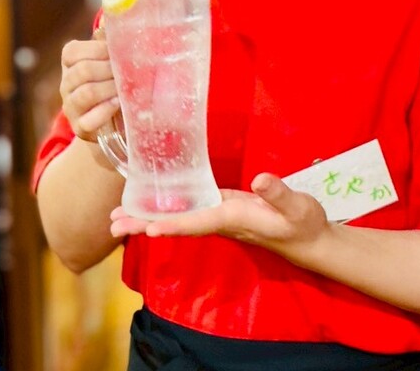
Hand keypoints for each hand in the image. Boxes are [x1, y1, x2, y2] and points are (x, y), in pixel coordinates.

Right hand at [60, 28, 119, 141]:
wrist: (115, 125)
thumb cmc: (115, 85)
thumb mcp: (112, 62)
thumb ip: (111, 42)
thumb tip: (115, 17)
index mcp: (70, 64)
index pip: (72, 52)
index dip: (97, 50)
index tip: (118, 52)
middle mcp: (66, 85)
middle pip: (81, 71)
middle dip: (107, 70)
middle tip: (127, 71)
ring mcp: (71, 107)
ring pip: (84, 94)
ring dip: (108, 88)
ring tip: (125, 88)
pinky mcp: (80, 128)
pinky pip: (88, 120)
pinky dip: (104, 111)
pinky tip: (118, 103)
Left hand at [109, 173, 330, 256]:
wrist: (308, 238)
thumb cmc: (303, 224)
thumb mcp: (297, 208)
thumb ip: (279, 194)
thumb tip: (260, 180)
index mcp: (232, 220)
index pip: (197, 224)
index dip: (173, 225)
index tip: (147, 230)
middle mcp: (218, 221)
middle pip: (175, 224)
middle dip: (144, 225)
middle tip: (111, 225)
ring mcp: (216, 217)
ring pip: (176, 218)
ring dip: (146, 218)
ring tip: (116, 217)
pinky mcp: (219, 209)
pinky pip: (186, 210)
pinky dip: (164, 208)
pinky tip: (148, 204)